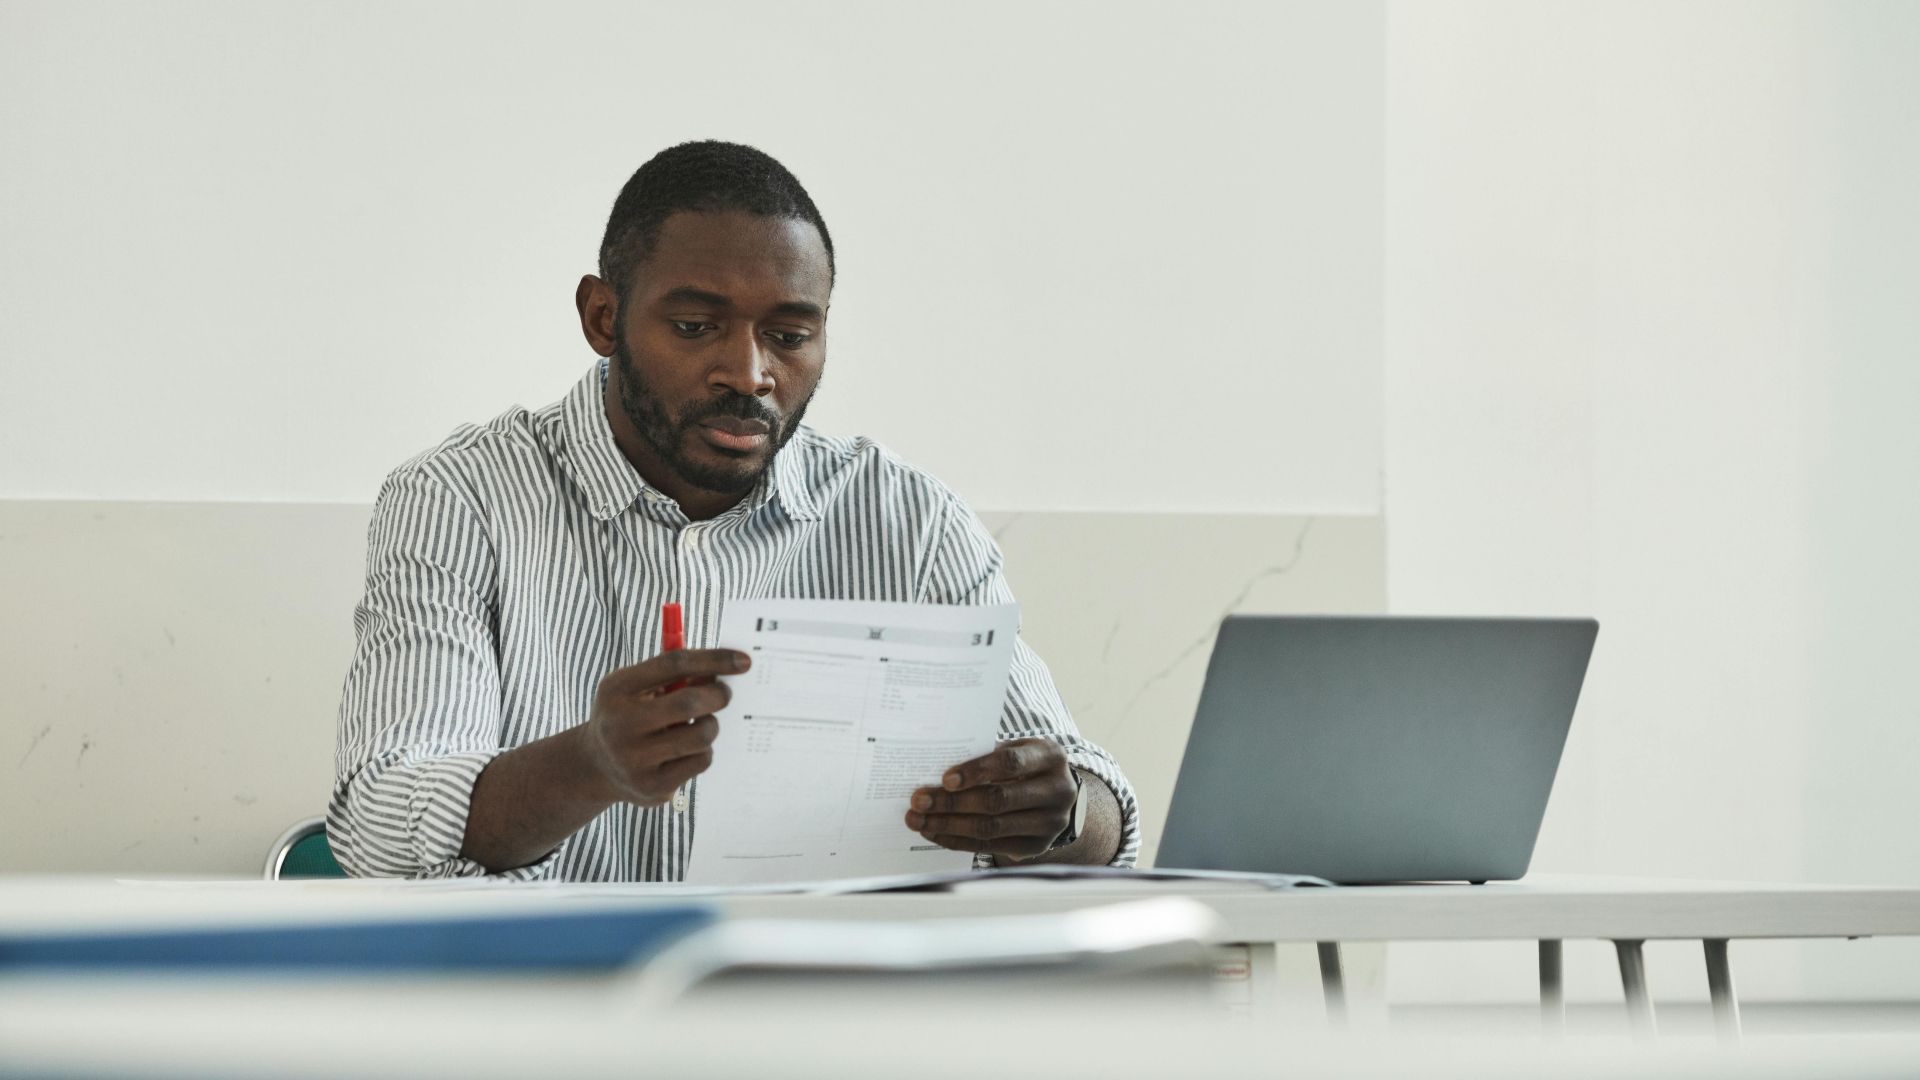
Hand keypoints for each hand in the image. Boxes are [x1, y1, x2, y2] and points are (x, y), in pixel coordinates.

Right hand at [582, 648, 749, 805]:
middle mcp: (620, 725)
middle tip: (723, 694)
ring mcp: (635, 760)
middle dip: (717, 695)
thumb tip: (722, 670)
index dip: (713, 660)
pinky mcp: (653, 786)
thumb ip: (675, 675)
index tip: (743, 661)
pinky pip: (701, 762)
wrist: (595, 766)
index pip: (674, 665)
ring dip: (710, 726)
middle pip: (688, 703)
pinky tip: (685, 751)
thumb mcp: (638, 687)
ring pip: (701, 736)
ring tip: (698, 725)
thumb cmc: (629, 715)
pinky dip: (702, 752)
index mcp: (617, 689)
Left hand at [905, 737, 1075, 859]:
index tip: (944, 779)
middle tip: (919, 801)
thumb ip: (986, 755)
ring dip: (949, 825)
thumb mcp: (1016, 749)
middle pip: (998, 800)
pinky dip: (958, 840)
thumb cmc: (1026, 765)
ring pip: (991, 827)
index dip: (976, 771)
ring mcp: (1051, 822)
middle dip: (952, 802)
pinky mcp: (1037, 846)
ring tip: (919, 819)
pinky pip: (991, 846)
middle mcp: (1057, 791)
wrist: (1057, 794)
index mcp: (1051, 757)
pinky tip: (936, 832)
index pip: (1011, 763)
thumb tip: (935, 768)